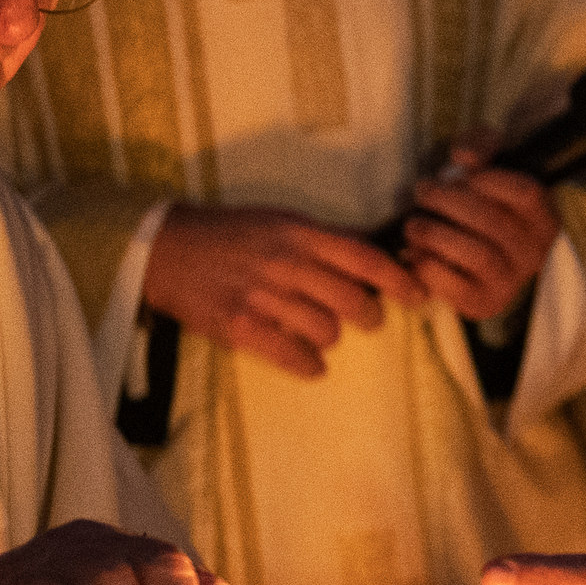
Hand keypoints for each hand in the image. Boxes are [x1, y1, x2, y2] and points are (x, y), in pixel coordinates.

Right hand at [143, 202, 424, 378]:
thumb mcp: (281, 221)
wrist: (166, 248)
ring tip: (318, 331)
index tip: (418, 294)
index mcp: (300, 234)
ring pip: (328, 331)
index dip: (399, 280)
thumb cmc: (231, 234)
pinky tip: (307, 360)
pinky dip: (309, 364)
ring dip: (331, 337)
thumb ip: (325, 239)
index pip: (366, 259)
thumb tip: (376, 251)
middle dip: (369, 315)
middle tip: (365, 318)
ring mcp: (263, 297)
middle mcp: (286, 264)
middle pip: (355, 301)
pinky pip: (295, 356)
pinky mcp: (241, 328)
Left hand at [398, 139, 558, 323]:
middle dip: (449, 202)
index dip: (493, 180)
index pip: (527, 194)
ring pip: (477, 255)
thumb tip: (463, 156)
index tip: (465, 173)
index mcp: (542, 218)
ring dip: (436, 234)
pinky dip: (429, 266)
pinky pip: (456, 286)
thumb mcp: (490, 168)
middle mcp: (533, 253)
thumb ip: (482, 146)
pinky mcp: (483, 303)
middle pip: (493, 223)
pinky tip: (415, 252)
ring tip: (413, 223)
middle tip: (423, 191)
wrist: (477, 264)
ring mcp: (510, 282)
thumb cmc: (484, 206)